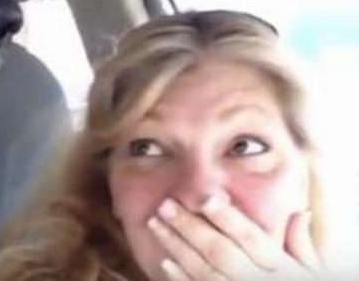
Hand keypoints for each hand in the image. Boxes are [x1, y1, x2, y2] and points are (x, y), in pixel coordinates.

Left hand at [146, 193, 323, 279]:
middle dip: (190, 227)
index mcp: (283, 270)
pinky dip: (182, 280)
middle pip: (221, 252)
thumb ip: (302, 245)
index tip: (206, 198)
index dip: (229, 219)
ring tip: (156, 225)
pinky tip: (166, 263)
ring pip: (205, 271)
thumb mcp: (315, 273)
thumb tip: (300, 211)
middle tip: (166, 205)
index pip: (253, 239)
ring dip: (177, 247)